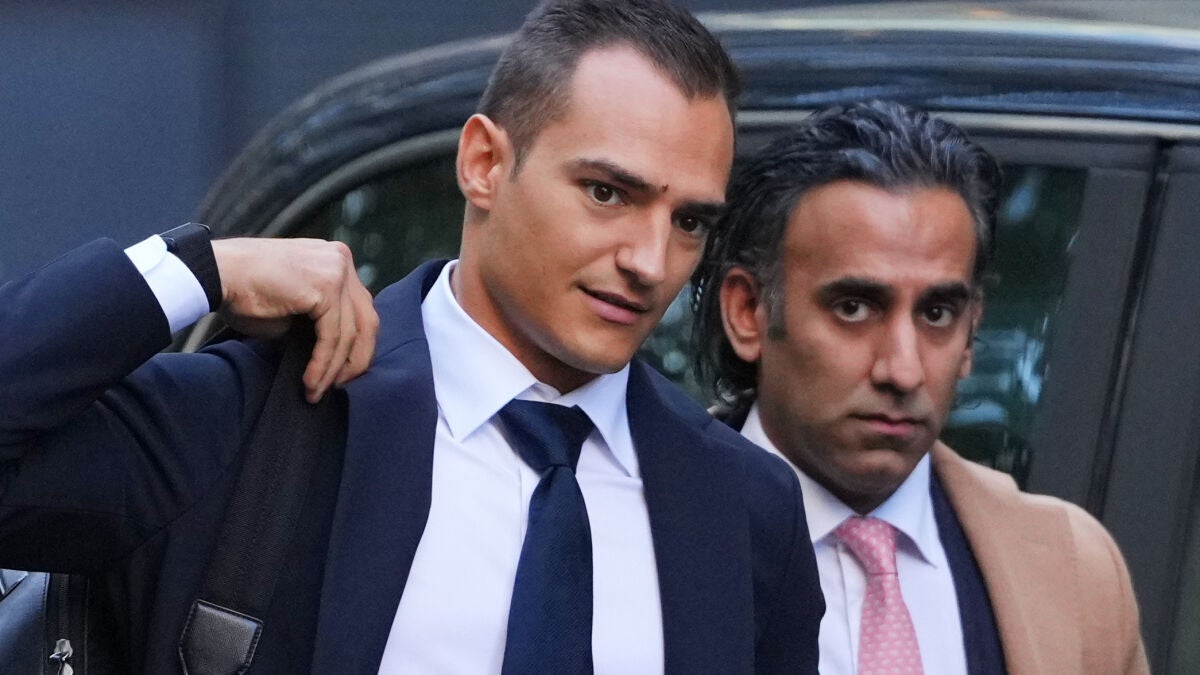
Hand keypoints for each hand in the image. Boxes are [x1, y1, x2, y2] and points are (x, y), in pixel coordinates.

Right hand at [212, 238, 378, 402]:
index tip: (344, 371)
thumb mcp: (294, 306)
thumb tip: (335, 353)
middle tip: (341, 385)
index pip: (360, 307)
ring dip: (334, 368)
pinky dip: (323, 363)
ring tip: (317, 391)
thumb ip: (319, 320)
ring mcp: (336, 271)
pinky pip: (333, 336)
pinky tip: (311, 382)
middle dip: (357, 359)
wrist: (216, 274)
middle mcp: (341, 259)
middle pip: (366, 320)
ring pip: (350, 333)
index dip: (357, 344)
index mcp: (336, 259)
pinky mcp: (325, 287)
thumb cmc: (245, 291)